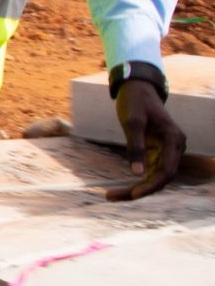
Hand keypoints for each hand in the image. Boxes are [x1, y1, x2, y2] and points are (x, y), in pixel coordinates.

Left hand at [105, 80, 186, 201]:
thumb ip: (135, 146)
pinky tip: (120, 188)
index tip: (132, 194)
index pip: (167, 171)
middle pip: (161, 178)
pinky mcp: (158, 151)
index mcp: (174, 139)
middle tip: (110, 197)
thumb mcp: (132, 122)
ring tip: (110, 196)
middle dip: (139, 191)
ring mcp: (168, 150)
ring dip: (136, 189)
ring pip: (155, 177)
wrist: (138, 89)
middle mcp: (175, 147)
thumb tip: (137, 173)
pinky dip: (137, 180)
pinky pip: (150, 171)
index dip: (151, 186)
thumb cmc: (136, 102)